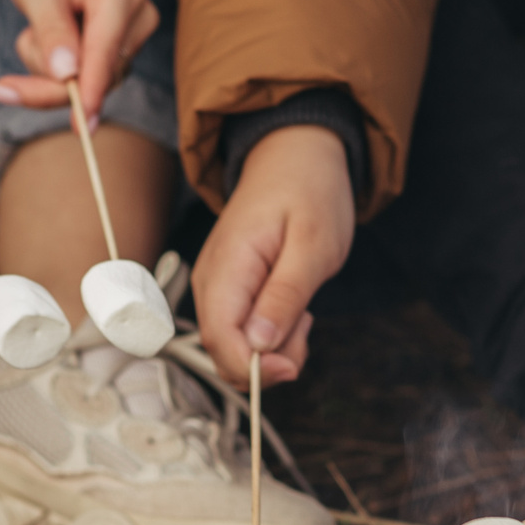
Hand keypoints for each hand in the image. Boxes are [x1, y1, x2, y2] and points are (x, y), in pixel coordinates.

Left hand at [0, 0, 157, 113]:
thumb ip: (51, 26)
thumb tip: (68, 74)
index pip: (105, 53)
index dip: (90, 91)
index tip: (81, 128)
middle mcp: (138, 16)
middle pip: (98, 76)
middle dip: (48, 80)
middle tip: (1, 88)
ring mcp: (132, 34)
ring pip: (89, 82)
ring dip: (48, 69)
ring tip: (32, 28)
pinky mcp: (119, 48)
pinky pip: (86, 78)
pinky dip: (55, 68)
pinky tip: (42, 37)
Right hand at [194, 125, 356, 386]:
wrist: (294, 157)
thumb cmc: (309, 193)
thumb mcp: (313, 245)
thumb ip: (285, 297)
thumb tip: (259, 347)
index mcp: (227, 268)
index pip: (220, 340)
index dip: (254, 367)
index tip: (294, 366)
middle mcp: (211, 283)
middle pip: (224, 354)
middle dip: (268, 362)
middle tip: (306, 328)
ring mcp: (217, 290)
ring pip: (235, 350)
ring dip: (274, 350)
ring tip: (303, 311)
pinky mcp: (229, 295)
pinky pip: (242, 335)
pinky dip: (272, 337)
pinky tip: (293, 309)